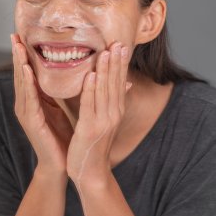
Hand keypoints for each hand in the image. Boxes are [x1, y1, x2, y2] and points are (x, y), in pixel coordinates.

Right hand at [12, 34, 72, 177]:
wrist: (63, 163)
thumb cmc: (64, 136)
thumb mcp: (65, 107)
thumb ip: (67, 89)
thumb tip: (84, 70)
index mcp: (34, 100)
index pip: (28, 72)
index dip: (25, 53)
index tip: (23, 34)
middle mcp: (26, 104)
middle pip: (20, 73)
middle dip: (17, 53)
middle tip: (15, 33)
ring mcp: (26, 112)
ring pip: (21, 83)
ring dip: (19, 63)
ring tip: (17, 46)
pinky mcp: (31, 121)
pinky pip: (29, 98)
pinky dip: (27, 83)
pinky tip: (27, 70)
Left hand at [67, 43, 130, 188]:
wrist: (91, 173)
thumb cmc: (93, 146)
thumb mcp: (104, 121)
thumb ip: (110, 101)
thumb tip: (125, 83)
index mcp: (115, 111)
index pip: (119, 83)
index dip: (120, 64)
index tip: (121, 44)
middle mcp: (113, 114)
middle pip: (115, 83)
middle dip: (116, 62)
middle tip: (118, 41)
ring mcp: (103, 121)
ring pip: (104, 91)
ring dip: (105, 70)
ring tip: (106, 51)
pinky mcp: (90, 128)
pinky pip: (90, 105)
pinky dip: (91, 89)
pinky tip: (91, 75)